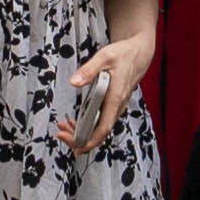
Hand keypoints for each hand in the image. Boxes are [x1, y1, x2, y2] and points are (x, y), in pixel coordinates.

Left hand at [58, 29, 155, 157]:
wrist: (138, 54)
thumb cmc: (124, 55)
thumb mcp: (104, 57)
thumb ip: (88, 70)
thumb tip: (74, 82)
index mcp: (115, 98)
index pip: (103, 128)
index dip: (89, 141)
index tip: (74, 146)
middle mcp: (117, 106)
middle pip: (99, 133)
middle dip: (79, 138)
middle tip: (61, 134)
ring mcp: (115, 107)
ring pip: (99, 128)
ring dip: (81, 131)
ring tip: (64, 126)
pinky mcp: (113, 105)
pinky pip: (100, 121)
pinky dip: (87, 124)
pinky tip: (74, 120)